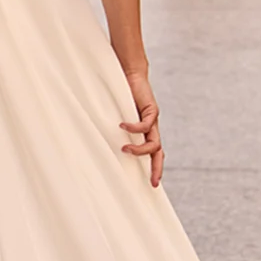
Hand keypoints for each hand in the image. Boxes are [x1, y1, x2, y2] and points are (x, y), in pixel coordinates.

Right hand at [119, 68, 163, 187]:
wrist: (131, 75)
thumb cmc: (122, 97)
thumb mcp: (119, 118)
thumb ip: (116, 131)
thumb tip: (101, 145)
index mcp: (147, 133)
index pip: (154, 154)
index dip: (155, 169)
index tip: (151, 184)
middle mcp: (152, 129)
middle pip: (159, 153)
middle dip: (157, 168)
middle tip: (153, 182)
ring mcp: (153, 121)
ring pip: (153, 144)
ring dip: (139, 150)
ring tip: (124, 149)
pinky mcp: (152, 110)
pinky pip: (145, 125)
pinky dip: (133, 128)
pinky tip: (122, 126)